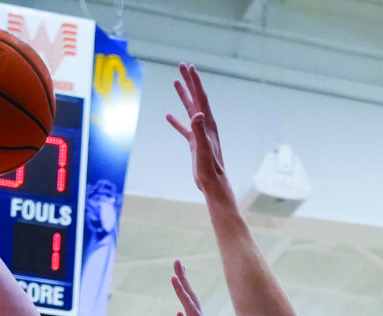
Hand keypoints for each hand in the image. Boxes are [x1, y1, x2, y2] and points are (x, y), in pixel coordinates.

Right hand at [166, 63, 232, 201]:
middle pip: (196, 98)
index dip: (195, 81)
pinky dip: (177, 121)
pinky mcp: (194, 143)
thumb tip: (196, 114)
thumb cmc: (209, 168)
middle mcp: (205, 125)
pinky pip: (184, 128)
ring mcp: (200, 133)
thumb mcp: (202, 148)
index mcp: (208, 123)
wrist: (213, 183)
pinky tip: (168, 116)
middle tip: (182, 66)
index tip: (189, 67)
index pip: (201, 97)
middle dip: (189, 82)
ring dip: (183, 95)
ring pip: (190, 109)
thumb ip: (198, 131)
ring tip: (176, 82)